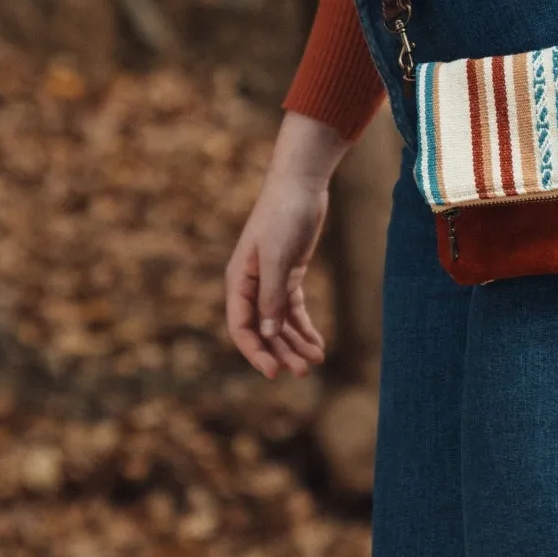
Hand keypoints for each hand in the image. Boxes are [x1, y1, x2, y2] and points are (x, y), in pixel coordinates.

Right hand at [225, 113, 347, 378]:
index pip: (242, 327)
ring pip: (280, 322)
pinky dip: (304, 327)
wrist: (301, 183)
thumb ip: (272, 294)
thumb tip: (268, 332)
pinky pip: (294, 309)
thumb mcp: (278, 256)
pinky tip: (317, 343)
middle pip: (263, 329)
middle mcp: (252, 285)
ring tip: (316, 361)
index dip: (256, 352)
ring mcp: (271, 280)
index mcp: (239, 281)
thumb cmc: (284, 215)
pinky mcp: (290, 273)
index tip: (274, 373)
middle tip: (304, 371)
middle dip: (281, 352)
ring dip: (295, 343)